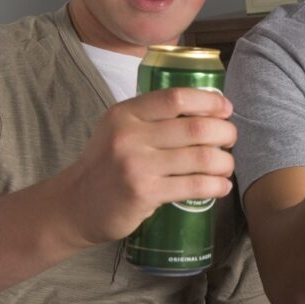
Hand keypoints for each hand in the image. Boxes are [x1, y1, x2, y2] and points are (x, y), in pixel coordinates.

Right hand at [57, 87, 236, 245]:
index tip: (226, 109)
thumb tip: (208, 109)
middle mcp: (130, 135)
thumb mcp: (120, 129)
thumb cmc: (107, 164)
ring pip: (201, 157)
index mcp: (126, 113)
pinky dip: (216, 186)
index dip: (209, 101)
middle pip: (196, 127)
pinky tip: (221, 187)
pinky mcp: (144, 193)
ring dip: (225, 162)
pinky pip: (194, 186)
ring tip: (227, 166)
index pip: (176, 98)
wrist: (74, 205)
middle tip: (231, 139)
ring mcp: (136, 165)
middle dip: (224, 132)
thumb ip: (153, 117)